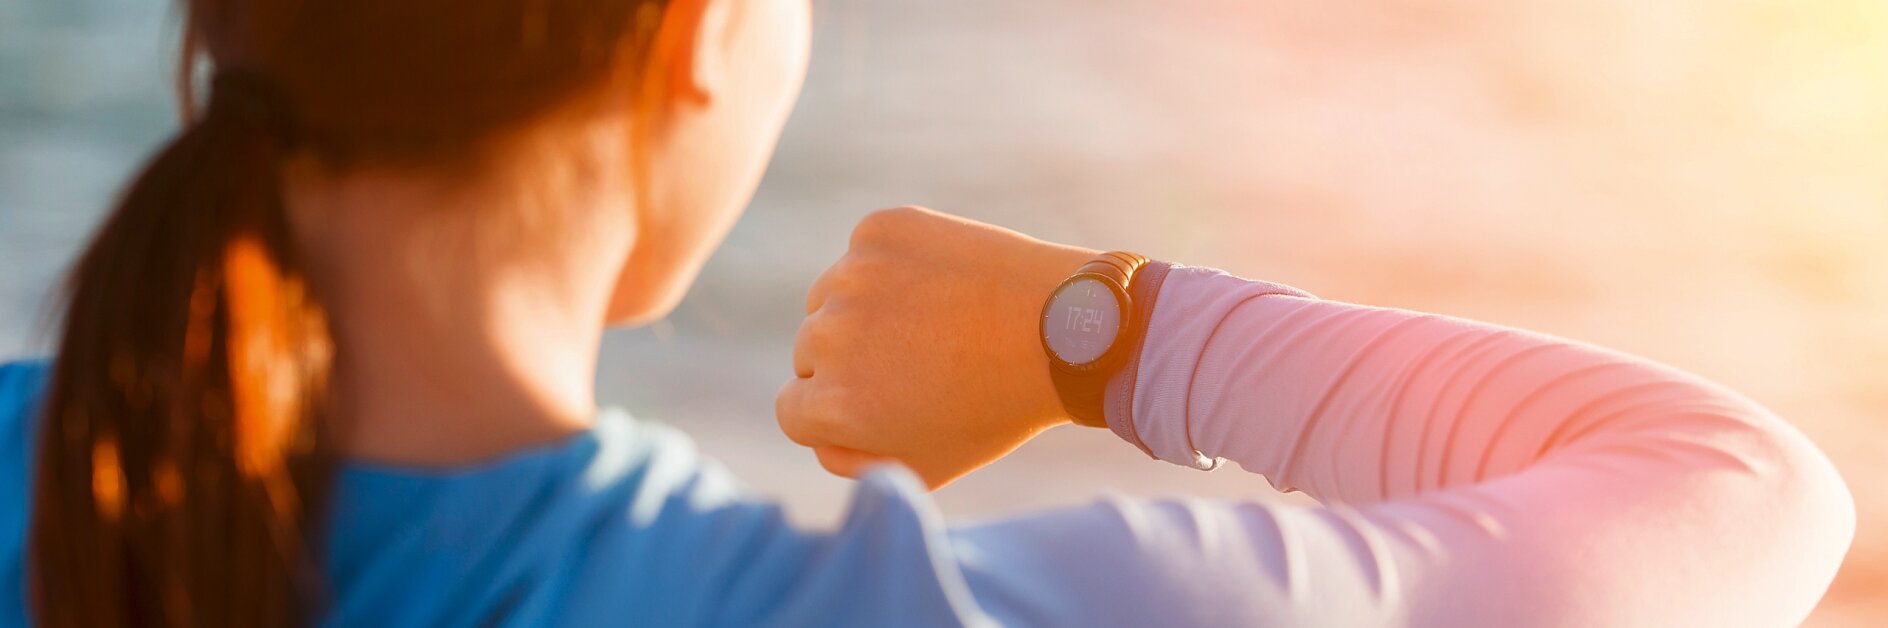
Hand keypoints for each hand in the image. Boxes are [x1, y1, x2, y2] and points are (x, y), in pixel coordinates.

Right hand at [776, 206, 1098, 487]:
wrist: (1064, 328)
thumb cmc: (996, 406)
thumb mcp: (924, 463)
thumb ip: (850, 457)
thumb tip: (813, 426)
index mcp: (832, 405)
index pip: (792, 409)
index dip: (839, 409)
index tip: (884, 401)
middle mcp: (827, 337)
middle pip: (809, 353)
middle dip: (851, 360)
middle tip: (920, 362)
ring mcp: (850, 276)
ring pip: (829, 299)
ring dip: (863, 310)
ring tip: (934, 323)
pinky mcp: (877, 229)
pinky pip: (863, 253)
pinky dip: (892, 266)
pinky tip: (941, 284)